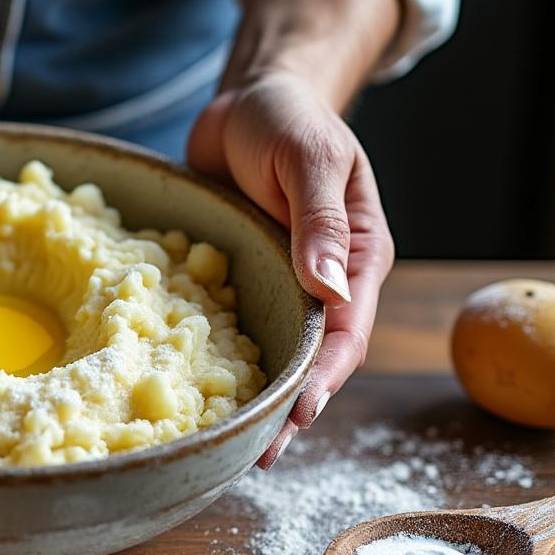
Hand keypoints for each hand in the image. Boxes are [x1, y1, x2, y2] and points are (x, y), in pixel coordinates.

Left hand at [187, 72, 394, 468]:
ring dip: (256, 397)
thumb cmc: (289, 119)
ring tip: (229, 446)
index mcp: (358, 257)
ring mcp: (282, 282)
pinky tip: (196, 395)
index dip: (324, 376)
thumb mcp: (309, 160)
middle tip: (259, 456)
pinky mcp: (242, 279)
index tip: (300, 413)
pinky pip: (234, 328)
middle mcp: (324, 281)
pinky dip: (222, 363)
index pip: (347, 331)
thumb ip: (319, 221)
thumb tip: (328, 288)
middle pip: (313, 357)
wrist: (249, 97)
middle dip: (291, 408)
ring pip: (274, 352)